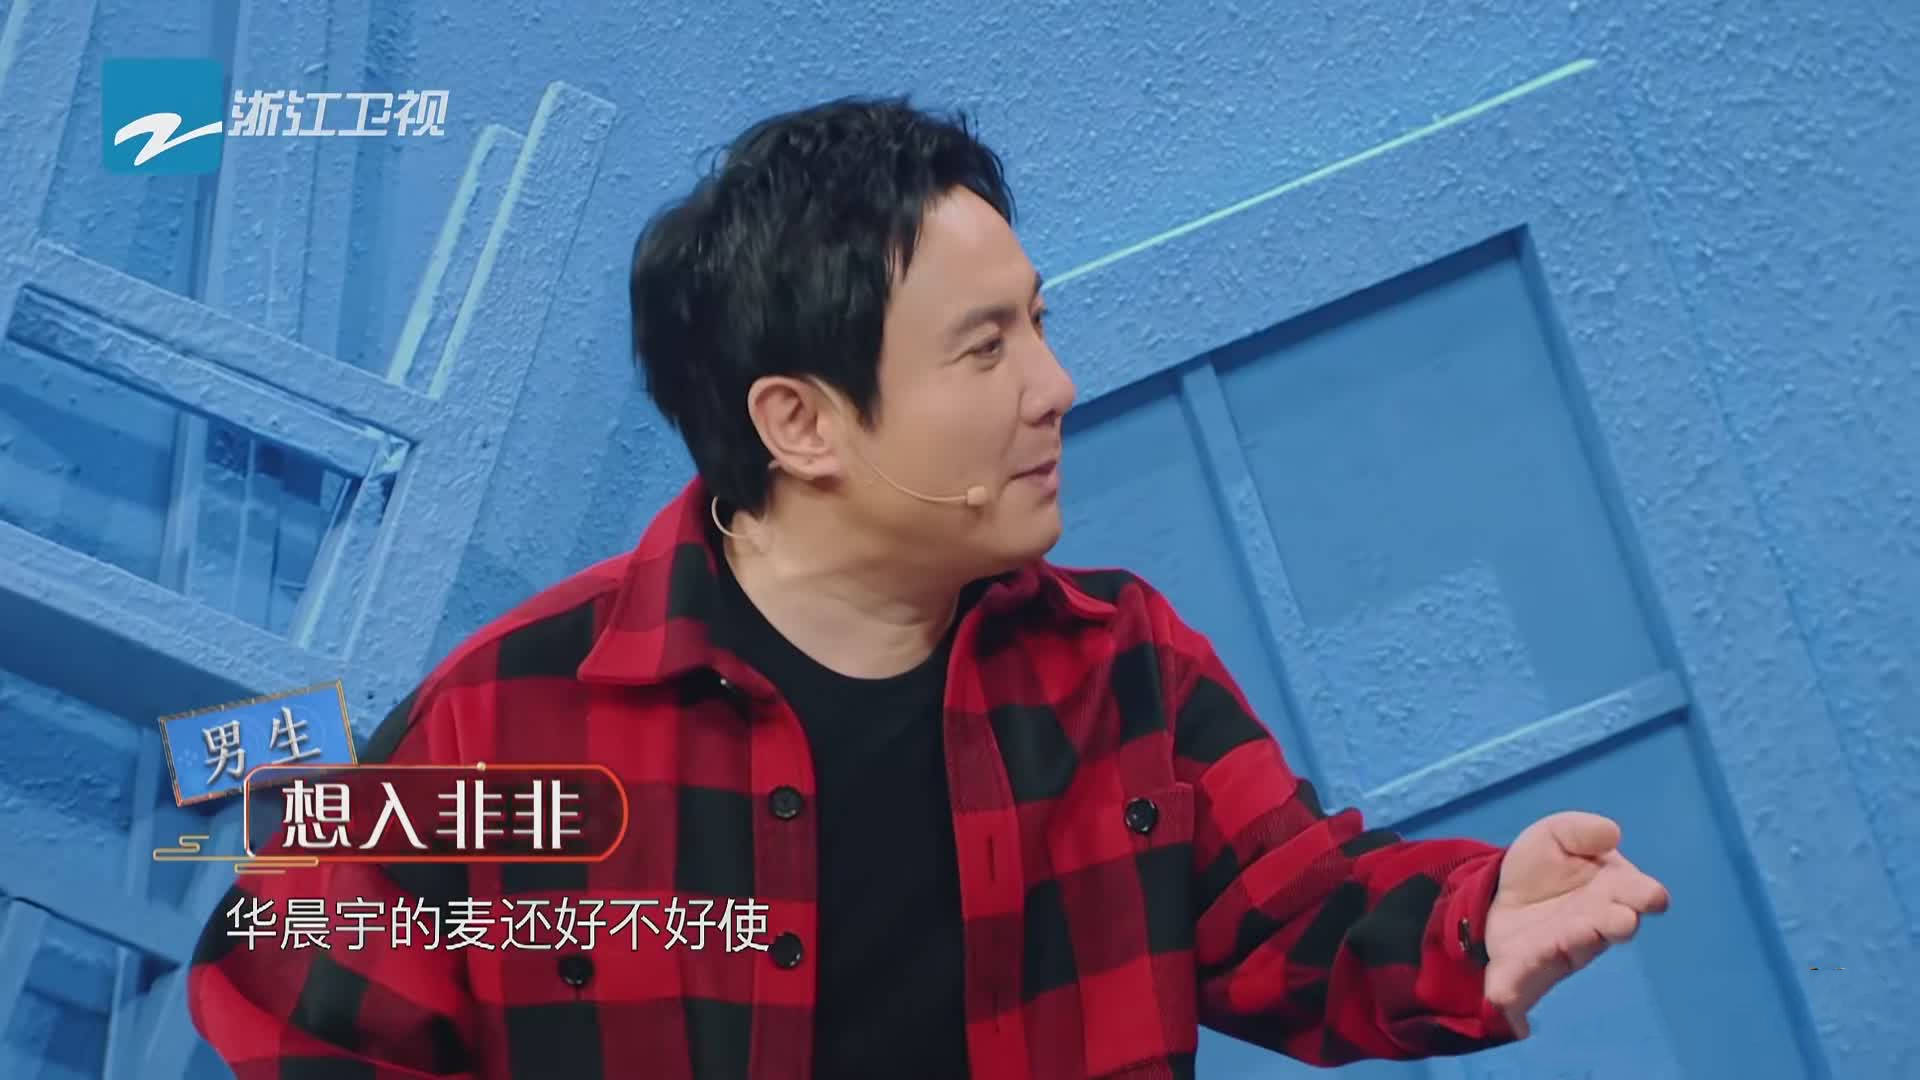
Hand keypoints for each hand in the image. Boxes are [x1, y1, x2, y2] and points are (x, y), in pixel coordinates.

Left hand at [1482, 811, 1669, 1037]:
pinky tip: (1502, 997)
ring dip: (1575, 944)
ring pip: (1570, 950)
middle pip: (1609, 926)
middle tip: (1621, 919)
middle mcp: (1593, 925)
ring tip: (1579, 935)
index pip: (1636, 895)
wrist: (1497, 892)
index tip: (1652, 896)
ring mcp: (1560, 949)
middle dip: (1615, 922)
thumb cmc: (1543, 867)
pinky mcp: (1525, 967)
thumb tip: (1611, 833)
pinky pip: (1520, 981)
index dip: (1644, 895)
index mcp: (1611, 891)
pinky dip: (1512, 991)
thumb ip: (1580, 831)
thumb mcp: (1555, 835)